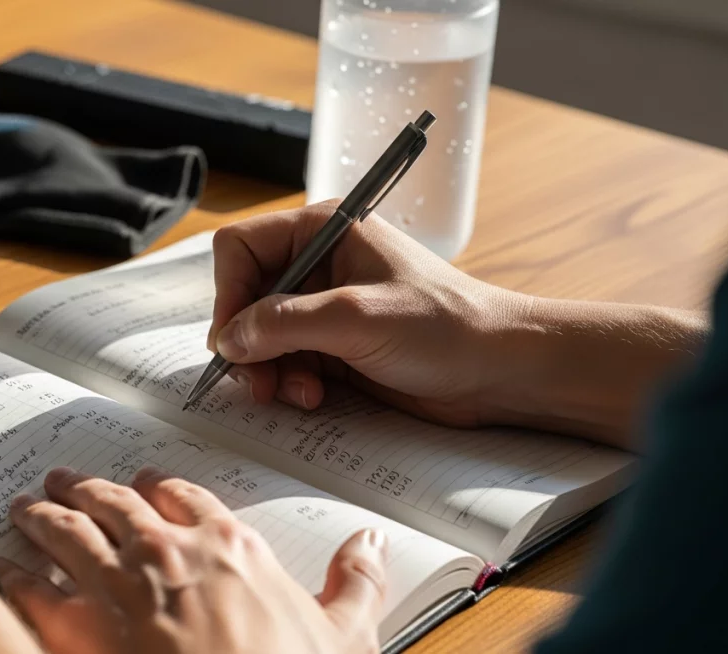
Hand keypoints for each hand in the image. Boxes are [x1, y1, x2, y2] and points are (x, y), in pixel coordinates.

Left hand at [0, 466, 387, 653]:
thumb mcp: (345, 634)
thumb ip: (356, 582)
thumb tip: (369, 544)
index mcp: (229, 547)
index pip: (186, 498)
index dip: (160, 489)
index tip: (145, 484)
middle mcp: (168, 553)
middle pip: (116, 505)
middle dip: (88, 490)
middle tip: (66, 482)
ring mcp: (120, 587)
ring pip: (69, 532)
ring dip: (44, 516)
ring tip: (26, 507)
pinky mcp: (82, 629)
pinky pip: (36, 589)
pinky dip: (15, 573)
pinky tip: (2, 567)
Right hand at [208, 200, 706, 445]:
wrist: (499, 371)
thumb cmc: (445, 326)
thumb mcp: (355, 318)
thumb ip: (283, 323)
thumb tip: (228, 339)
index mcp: (323, 230)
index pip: (241, 248)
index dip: (229, 293)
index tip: (232, 339)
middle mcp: (318, 264)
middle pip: (245, 297)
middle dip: (247, 342)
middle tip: (257, 381)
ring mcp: (325, 306)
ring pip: (260, 336)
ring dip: (268, 369)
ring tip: (295, 393)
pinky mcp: (334, 345)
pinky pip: (285, 361)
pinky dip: (289, 382)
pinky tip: (313, 396)